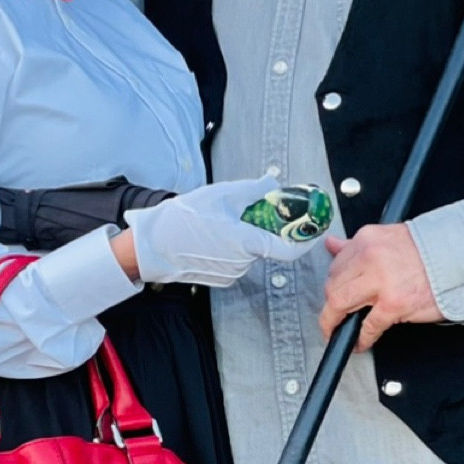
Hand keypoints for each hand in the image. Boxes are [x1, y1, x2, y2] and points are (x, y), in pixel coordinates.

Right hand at [127, 177, 323, 287]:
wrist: (152, 246)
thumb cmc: (183, 219)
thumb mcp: (220, 195)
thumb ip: (253, 191)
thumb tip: (273, 185)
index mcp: (247, 242)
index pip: (289, 249)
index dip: (304, 238)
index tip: (312, 227)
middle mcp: (243, 263)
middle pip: (266, 243)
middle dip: (263, 226)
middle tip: (247, 208)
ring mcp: (231, 273)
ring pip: (250, 250)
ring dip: (244, 235)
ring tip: (219, 220)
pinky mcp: (220, 278)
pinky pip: (236, 259)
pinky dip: (232, 247)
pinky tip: (211, 235)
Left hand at [319, 224, 442, 349]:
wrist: (463, 258)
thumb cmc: (432, 249)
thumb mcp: (390, 238)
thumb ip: (360, 245)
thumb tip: (333, 245)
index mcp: (368, 239)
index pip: (336, 264)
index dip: (333, 284)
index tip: (335, 294)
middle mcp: (370, 257)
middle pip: (332, 286)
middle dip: (331, 306)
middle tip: (334, 318)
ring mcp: (381, 281)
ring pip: (340, 304)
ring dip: (334, 323)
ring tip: (339, 332)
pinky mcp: (393, 304)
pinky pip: (367, 325)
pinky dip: (361, 338)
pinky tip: (361, 342)